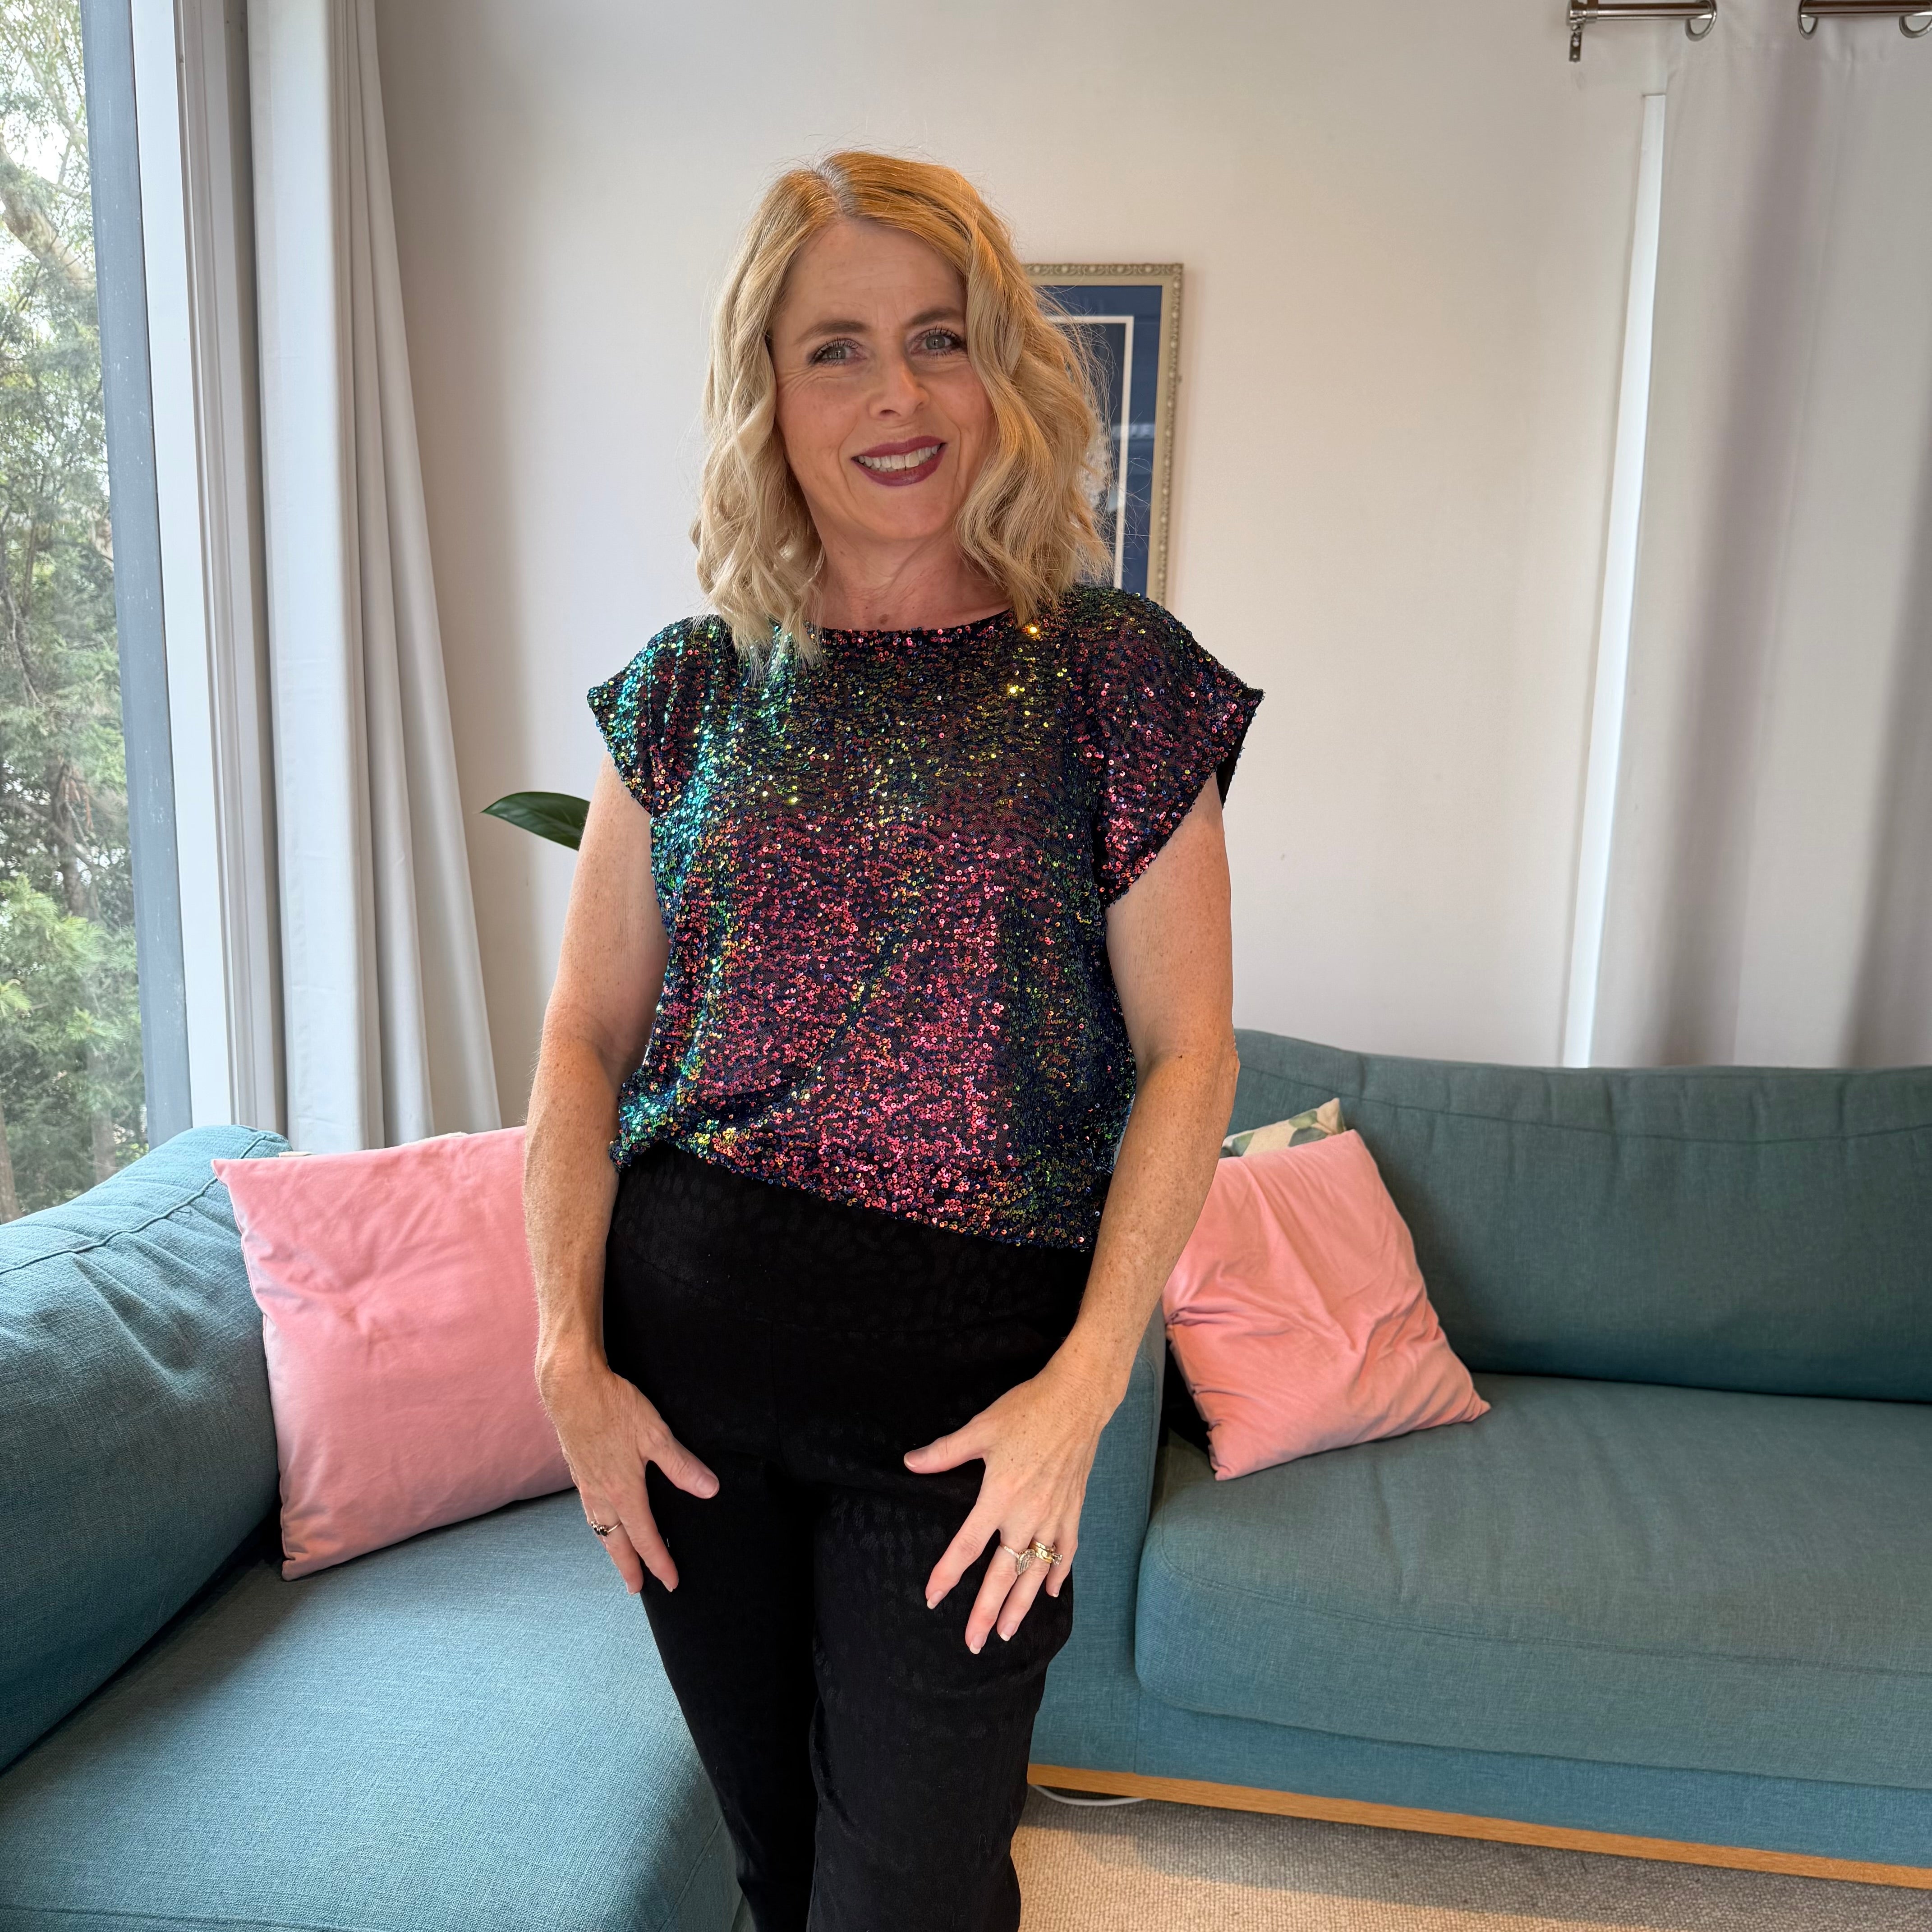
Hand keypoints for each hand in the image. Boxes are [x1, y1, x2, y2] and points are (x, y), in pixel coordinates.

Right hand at [538, 1355, 717, 1592]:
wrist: (571, 1388)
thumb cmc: (614, 1407)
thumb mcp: (655, 1434)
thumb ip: (681, 1465)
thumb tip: (709, 1490)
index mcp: (623, 1491)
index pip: (646, 1537)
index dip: (659, 1562)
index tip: (671, 1581)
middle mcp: (601, 1494)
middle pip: (616, 1542)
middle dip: (628, 1567)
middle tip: (636, 1589)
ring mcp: (586, 1483)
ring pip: (599, 1528)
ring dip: (611, 1548)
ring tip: (620, 1560)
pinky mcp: (577, 1470)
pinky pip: (589, 1510)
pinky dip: (598, 1526)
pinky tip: (601, 1519)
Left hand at [903, 1353, 1117, 1651]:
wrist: (1078, 1400)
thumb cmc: (1027, 1411)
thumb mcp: (980, 1429)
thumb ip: (945, 1452)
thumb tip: (910, 1463)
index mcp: (999, 1497)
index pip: (967, 1547)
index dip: (947, 1574)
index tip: (932, 1598)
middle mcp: (1026, 1516)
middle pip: (1002, 1575)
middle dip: (985, 1612)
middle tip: (974, 1643)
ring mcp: (1053, 1517)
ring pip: (1035, 1573)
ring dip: (1020, 1605)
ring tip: (1007, 1632)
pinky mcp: (1073, 1511)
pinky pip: (1066, 1552)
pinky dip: (1059, 1574)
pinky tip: (1053, 1592)